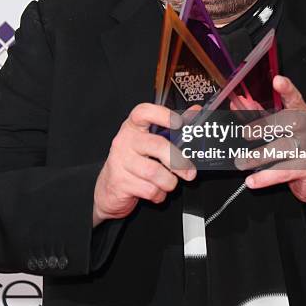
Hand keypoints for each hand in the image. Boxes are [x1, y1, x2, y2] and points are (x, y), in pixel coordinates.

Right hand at [93, 103, 195, 226]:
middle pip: (157, 145)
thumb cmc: (135, 159)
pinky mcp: (120, 182)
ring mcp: (121, 161)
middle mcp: (125, 140)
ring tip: (169, 183)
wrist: (109, 187)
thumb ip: (172, 127)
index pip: (144, 112)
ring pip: (154, 172)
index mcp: (134, 126)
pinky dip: (159, 194)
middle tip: (190, 171)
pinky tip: (157, 191)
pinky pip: (148, 189)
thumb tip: (195, 111)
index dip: (163, 115)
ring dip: (169, 181)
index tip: (180, 123)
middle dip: (178, 161)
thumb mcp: (151, 140)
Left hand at [235, 75, 305, 232]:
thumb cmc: (298, 147)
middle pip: (286, 122)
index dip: (286, 89)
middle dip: (262, 126)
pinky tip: (252, 181)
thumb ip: (260, 115)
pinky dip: (265, 177)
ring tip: (241, 161)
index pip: (294, 98)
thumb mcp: (281, 129)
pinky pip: (283, 171)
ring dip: (257, 156)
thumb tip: (240, 103)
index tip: (278, 81)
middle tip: (245, 134)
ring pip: (281, 148)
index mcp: (301, 113)